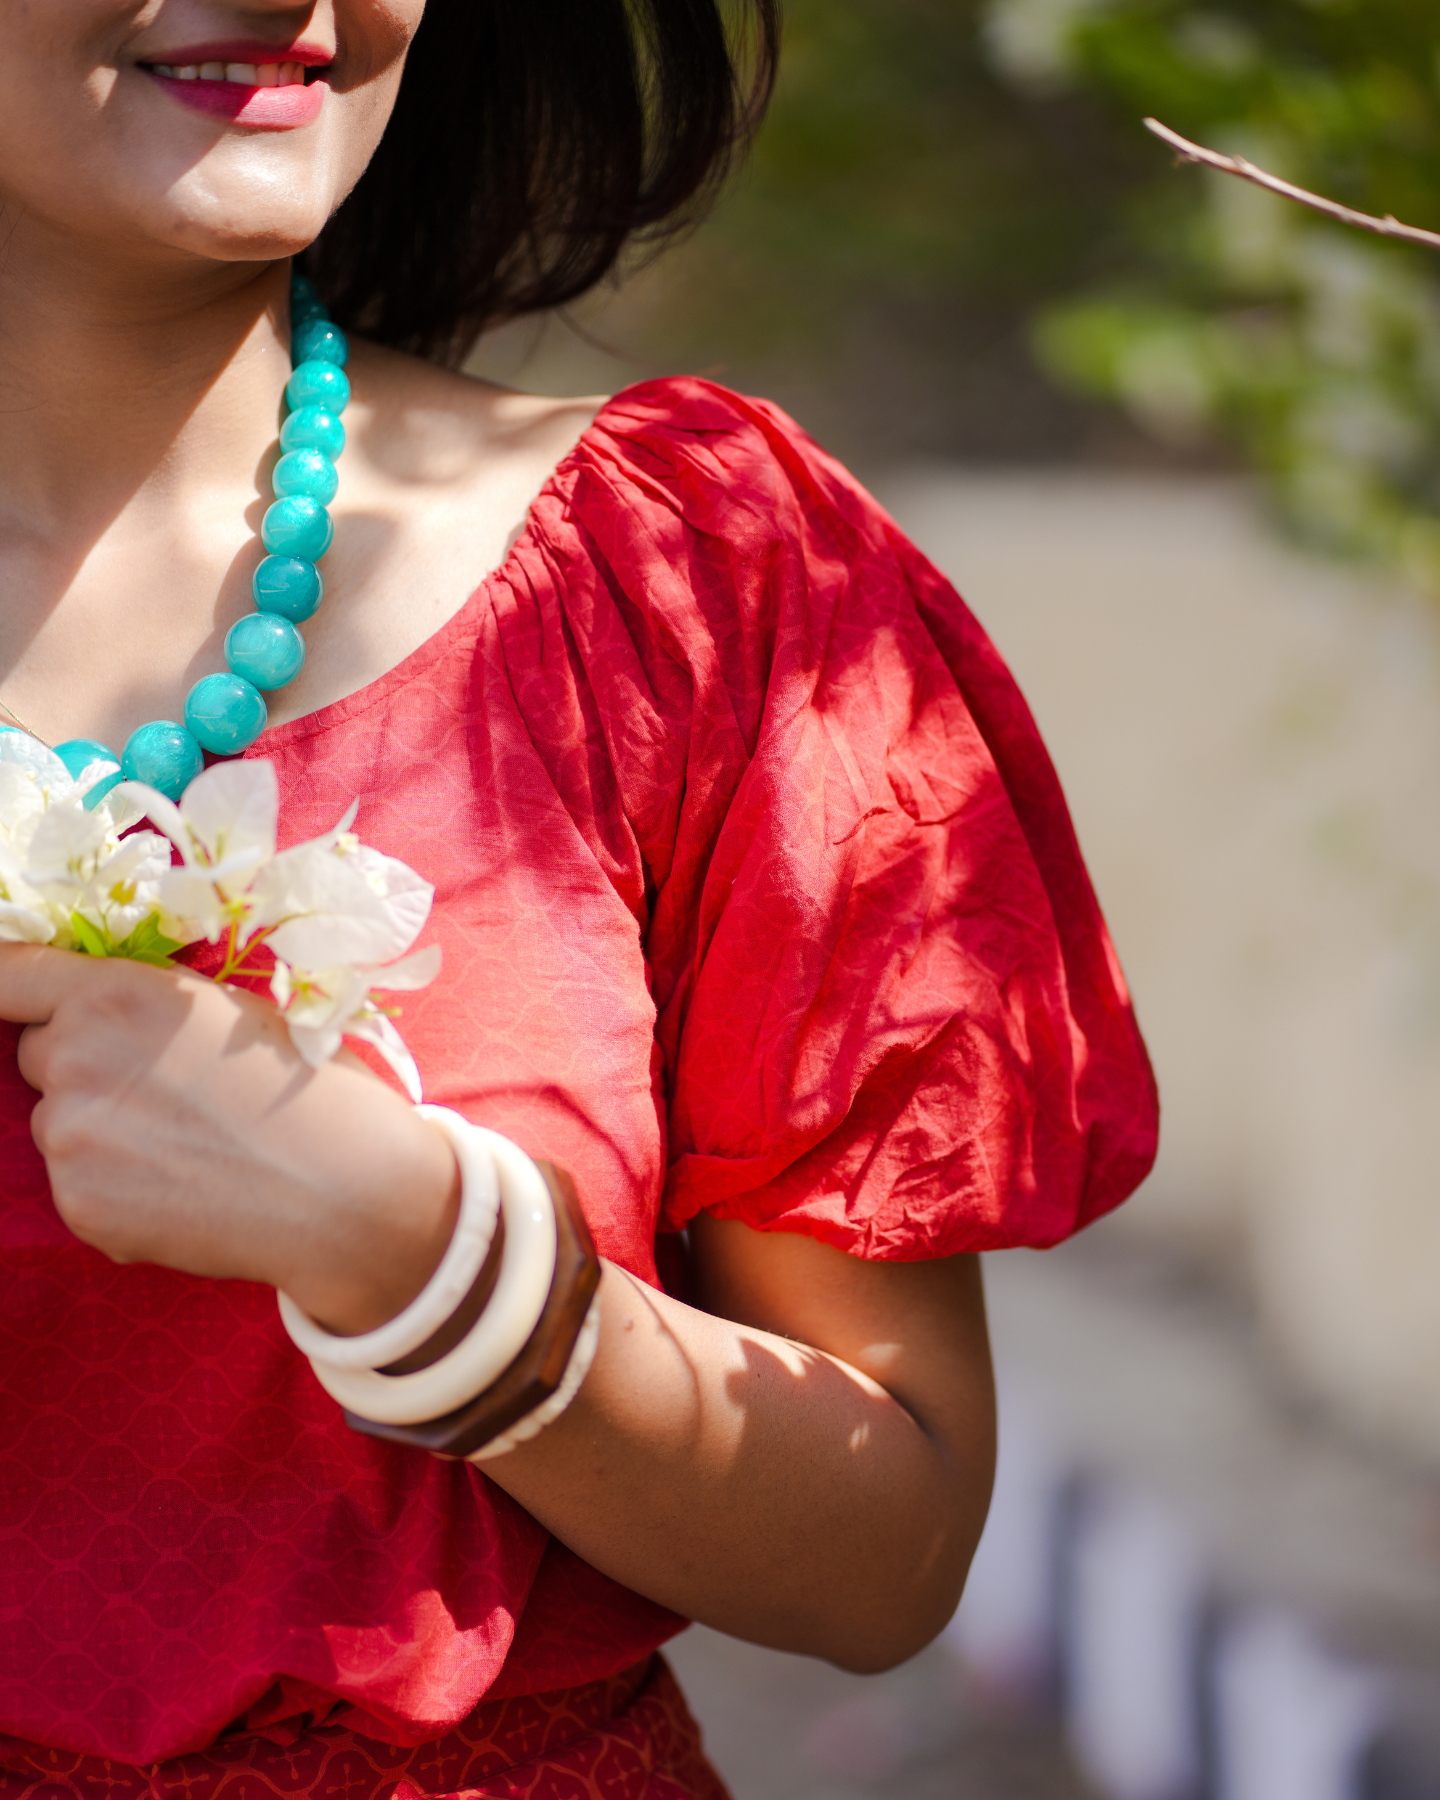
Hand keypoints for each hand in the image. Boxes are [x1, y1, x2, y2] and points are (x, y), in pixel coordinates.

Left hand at [0, 945, 457, 1333]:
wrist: (343, 1185)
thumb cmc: (305, 1084)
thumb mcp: (227, 1007)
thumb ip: (143, 1000)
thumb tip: (90, 1007)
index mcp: (117, 995)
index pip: (6, 972)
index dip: (1, 981)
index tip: (10, 995)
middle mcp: (77, 1059)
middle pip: (39, 1053)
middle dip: (83, 1065)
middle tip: (165, 1090)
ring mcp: (71, 1137)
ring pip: (61, 1123)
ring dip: (102, 1132)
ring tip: (189, 1148)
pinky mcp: (78, 1204)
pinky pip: (78, 1185)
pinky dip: (117, 1189)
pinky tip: (185, 1188)